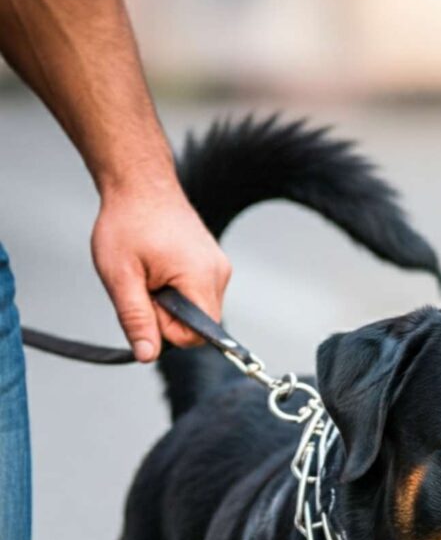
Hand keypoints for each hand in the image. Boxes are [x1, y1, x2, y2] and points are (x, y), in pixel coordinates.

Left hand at [91, 178, 231, 361]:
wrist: (141, 184)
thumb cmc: (128, 223)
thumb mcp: (120, 275)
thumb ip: (136, 318)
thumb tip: (147, 355)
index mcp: (200, 278)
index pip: (196, 335)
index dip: (166, 329)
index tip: (146, 302)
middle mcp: (220, 275)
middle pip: (199, 325)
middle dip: (167, 315)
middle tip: (144, 284)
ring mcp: (221, 269)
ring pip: (198, 311)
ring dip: (172, 302)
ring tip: (152, 271)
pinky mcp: (216, 265)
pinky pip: (200, 295)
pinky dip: (179, 290)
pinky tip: (162, 266)